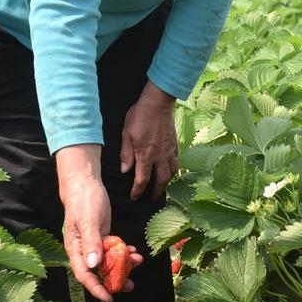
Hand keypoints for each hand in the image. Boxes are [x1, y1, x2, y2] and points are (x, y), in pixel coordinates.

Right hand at [55, 145, 141, 301]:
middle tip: (130, 286)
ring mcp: (92, 244)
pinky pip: (112, 250)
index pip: (84, 275)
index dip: (96, 289)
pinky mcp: (101, 236)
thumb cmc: (83, 200)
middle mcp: (83, 250)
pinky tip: (133, 251)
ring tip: (138, 262)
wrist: (85, 182)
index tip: (110, 299)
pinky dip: (123, 252)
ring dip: (122, 265)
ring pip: (107, 262)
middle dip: (113, 281)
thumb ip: (91, 243)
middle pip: (97, 272)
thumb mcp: (88, 221)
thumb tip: (93, 265)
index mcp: (75, 248)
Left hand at [119, 80, 178, 200]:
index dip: (138, 191)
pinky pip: (176, 160)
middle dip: (157, 192)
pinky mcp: (175, 143)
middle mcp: (160, 157)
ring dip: (167, 181)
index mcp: (146, 156)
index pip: (142, 180)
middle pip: (161, 180)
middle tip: (152, 198)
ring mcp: (169, 150)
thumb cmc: (139, 116)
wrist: (158, 103)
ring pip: (172, 172)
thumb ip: (126, 154)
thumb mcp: (126, 134)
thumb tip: (125, 170)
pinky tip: (170, 167)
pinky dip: (173, 167)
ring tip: (163, 185)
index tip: (134, 197)